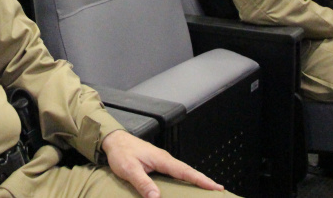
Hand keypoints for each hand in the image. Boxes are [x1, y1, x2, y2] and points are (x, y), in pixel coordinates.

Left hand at [101, 130, 223, 197]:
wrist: (113, 140)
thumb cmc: (121, 153)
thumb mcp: (129, 169)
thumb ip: (143, 183)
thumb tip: (156, 197)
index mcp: (161, 159)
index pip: (185, 171)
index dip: (200, 180)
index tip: (215, 186)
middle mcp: (165, 159)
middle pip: (188, 171)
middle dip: (203, 180)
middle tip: (218, 189)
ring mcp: (162, 160)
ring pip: (182, 171)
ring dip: (195, 179)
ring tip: (207, 188)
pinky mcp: (158, 163)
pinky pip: (175, 171)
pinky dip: (185, 177)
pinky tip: (186, 184)